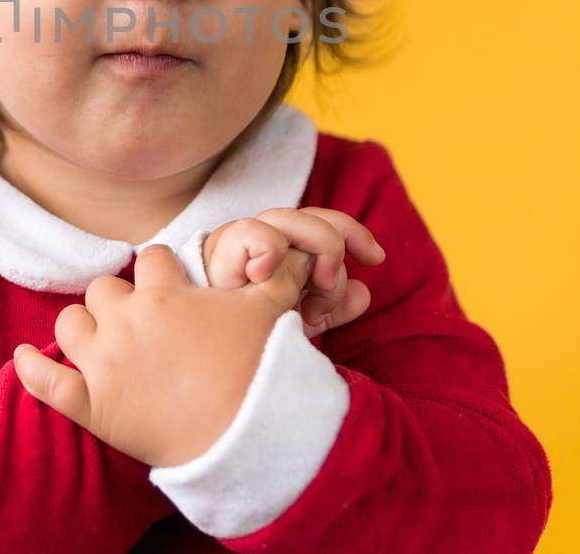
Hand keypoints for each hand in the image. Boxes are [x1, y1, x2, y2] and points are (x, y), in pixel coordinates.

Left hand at [12, 243, 309, 467]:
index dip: (161, 272)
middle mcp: (126, 322)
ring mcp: (104, 365)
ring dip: (83, 328)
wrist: (247, 438)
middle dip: (120, 300)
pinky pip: (46, 382)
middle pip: (103, 289)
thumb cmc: (260, 371)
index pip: (150, 260)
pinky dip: (30, 369)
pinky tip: (22, 358)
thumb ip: (280, 274)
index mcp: (165, 295)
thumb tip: (298, 251)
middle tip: (142, 322)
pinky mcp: (91, 407)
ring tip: (102, 341)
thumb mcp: (272, 312)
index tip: (170, 287)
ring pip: (69, 324)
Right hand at [203, 208, 384, 336]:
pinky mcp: (216, 257)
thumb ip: (331, 307)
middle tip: (330, 284)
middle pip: (306, 215)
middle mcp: (260, 243)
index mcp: (281, 254)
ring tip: (305, 296)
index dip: (354, 232)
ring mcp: (237, 246)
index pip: (323, 223)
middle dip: (332, 243)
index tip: (377, 258)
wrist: (202, 364)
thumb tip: (365, 293)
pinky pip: (246, 233)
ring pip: (281, 218)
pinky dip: (266, 248)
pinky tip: (267, 276)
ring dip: (306, 249)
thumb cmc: (248, 342)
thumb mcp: (298, 325)